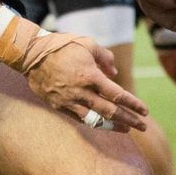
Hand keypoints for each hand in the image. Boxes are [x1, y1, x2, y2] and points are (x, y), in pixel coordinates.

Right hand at [18, 33, 148, 131]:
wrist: (31, 54)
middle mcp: (80, 92)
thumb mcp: (88, 44)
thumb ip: (105, 58)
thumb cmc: (62, 46)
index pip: (117, 95)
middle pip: (110, 111)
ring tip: (126, 129)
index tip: (145, 111)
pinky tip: (104, 124)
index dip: (133, 104)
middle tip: (143, 126)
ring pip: (95, 120)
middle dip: (129, 120)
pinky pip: (80, 118)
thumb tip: (114, 74)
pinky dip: (94, 122)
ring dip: (112, 126)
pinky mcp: (58, 105)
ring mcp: (68, 101)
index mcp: (90, 76)